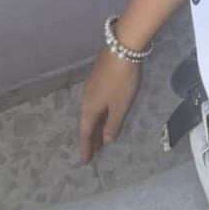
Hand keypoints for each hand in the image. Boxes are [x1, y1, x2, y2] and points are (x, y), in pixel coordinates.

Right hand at [79, 46, 142, 163]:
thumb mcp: (120, 106)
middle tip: (95, 152)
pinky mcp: (98, 78)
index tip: (87, 160)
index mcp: (89, 108)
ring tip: (101, 137)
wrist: (121, 49)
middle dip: (92, 137)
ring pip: (93, 112)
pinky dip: (100, 113)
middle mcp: (86, 99)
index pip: (86, 132)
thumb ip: (113, 124)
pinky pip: (96, 103)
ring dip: (97, 125)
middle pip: (88, 123)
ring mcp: (91, 87)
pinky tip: (106, 114)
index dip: (87, 147)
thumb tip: (106, 139)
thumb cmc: (121, 81)